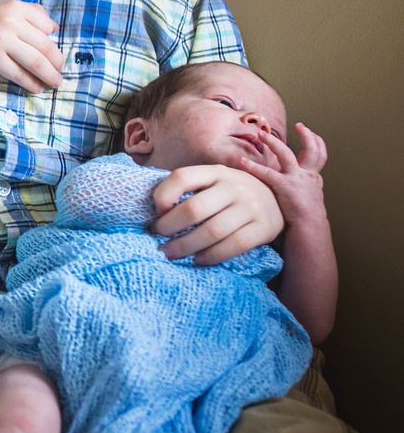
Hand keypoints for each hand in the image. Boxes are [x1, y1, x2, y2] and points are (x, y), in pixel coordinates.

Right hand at [0, 0, 64, 91]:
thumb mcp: (1, 9)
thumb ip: (28, 13)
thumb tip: (54, 28)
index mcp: (14, 7)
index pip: (48, 27)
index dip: (54, 42)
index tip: (55, 54)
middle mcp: (9, 21)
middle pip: (45, 46)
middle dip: (57, 63)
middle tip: (60, 73)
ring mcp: (1, 41)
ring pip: (36, 62)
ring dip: (50, 76)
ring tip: (55, 83)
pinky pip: (20, 75)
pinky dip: (32, 84)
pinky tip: (38, 88)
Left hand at [152, 164, 283, 264]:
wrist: (277, 199)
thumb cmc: (231, 192)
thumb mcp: (213, 181)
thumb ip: (191, 189)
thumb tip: (156, 210)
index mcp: (215, 172)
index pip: (182, 177)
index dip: (163, 195)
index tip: (156, 212)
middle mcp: (233, 186)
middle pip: (194, 209)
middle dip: (169, 226)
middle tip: (157, 237)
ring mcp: (251, 207)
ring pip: (212, 231)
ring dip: (186, 246)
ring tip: (170, 253)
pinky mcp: (264, 228)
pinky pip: (233, 246)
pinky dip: (211, 256)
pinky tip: (197, 260)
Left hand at [237, 122, 328, 225]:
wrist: (310, 230)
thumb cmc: (305, 216)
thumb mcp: (307, 196)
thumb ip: (299, 184)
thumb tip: (289, 179)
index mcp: (313, 177)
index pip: (319, 154)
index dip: (315, 140)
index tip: (307, 130)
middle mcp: (307, 175)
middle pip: (311, 150)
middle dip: (305, 135)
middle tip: (298, 124)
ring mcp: (297, 180)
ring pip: (286, 154)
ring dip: (273, 142)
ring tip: (261, 134)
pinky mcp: (285, 186)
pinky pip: (266, 173)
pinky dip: (252, 166)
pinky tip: (241, 161)